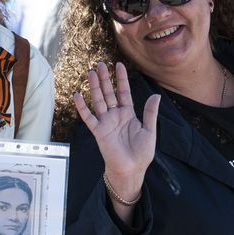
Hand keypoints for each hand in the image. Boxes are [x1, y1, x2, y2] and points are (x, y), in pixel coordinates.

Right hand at [72, 62, 159, 203]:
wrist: (132, 170)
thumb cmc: (142, 153)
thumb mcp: (150, 131)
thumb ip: (150, 113)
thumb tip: (156, 95)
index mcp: (128, 114)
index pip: (123, 92)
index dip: (121, 79)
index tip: (118, 65)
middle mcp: (115, 115)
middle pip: (109, 93)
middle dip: (104, 79)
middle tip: (100, 64)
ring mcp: (106, 122)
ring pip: (98, 101)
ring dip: (94, 87)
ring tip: (90, 73)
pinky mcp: (98, 132)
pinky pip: (89, 117)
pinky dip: (82, 107)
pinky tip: (77, 95)